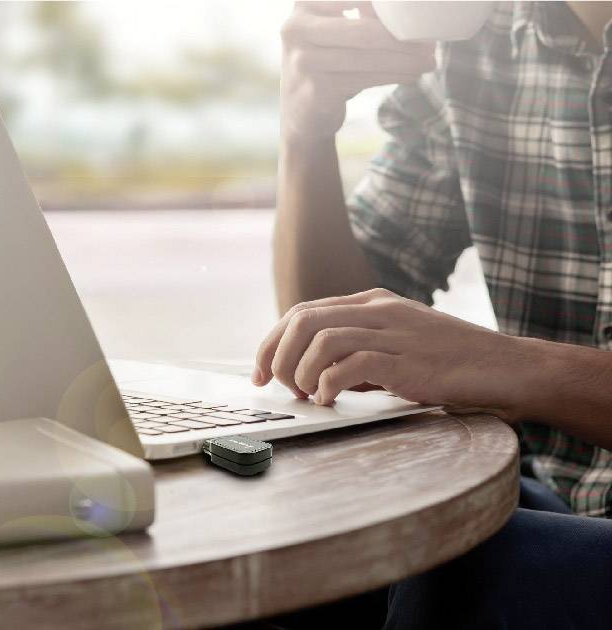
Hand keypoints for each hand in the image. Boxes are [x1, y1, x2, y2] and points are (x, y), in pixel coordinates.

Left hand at [251, 289, 533, 419]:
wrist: (507, 368)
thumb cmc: (451, 363)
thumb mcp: (398, 345)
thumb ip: (358, 351)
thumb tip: (311, 374)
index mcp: (372, 303)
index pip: (303, 312)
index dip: (272, 341)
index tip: (259, 372)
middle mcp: (378, 311)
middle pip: (303, 320)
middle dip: (275, 355)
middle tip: (274, 386)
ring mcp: (393, 333)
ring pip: (320, 339)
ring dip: (300, 372)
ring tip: (305, 395)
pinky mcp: (406, 362)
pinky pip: (349, 365)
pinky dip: (328, 384)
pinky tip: (330, 400)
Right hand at [280, 1, 435, 143]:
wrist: (301, 108)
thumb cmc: (328, 58)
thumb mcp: (338, 27)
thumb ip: (366, 12)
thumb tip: (416, 7)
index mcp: (305, 0)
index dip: (393, 6)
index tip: (422, 14)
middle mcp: (296, 26)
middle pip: (366, 30)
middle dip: (404, 39)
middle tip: (431, 45)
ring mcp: (303, 59)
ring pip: (368, 56)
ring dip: (405, 60)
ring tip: (428, 62)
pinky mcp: (314, 88)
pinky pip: (365, 78)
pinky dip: (393, 76)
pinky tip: (411, 76)